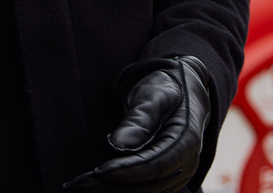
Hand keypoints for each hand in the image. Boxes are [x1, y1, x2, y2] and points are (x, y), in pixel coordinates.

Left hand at [63, 55, 211, 192]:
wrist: (179, 91)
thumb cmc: (164, 89)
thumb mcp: (153, 95)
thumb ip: (139, 119)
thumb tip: (119, 145)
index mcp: (188, 139)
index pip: (158, 163)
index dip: (129, 171)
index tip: (101, 172)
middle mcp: (186, 162)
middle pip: (152, 184)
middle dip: (118, 186)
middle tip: (84, 183)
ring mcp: (178, 172)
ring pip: (148, 190)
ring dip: (118, 190)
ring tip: (87, 185)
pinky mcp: (167, 177)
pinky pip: (147, 188)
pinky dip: (124, 188)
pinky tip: (100, 186)